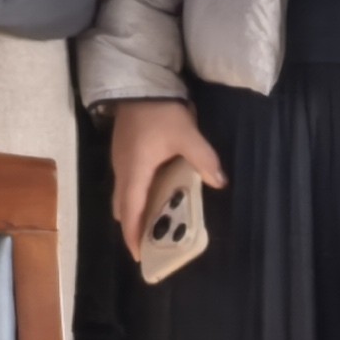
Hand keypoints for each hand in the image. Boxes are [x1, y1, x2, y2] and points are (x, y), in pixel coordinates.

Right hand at [107, 99, 226, 258]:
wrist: (140, 83)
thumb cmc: (160, 112)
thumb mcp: (187, 135)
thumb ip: (204, 160)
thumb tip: (220, 183)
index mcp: (135, 171)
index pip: (130, 211)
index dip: (133, 235)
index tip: (140, 256)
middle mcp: (122, 171)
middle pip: (123, 208)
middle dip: (134, 228)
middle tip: (151, 243)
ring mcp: (120, 161)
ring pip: (123, 195)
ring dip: (135, 212)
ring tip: (155, 223)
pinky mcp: (123, 152)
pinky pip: (126, 183)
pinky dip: (137, 197)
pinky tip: (155, 194)